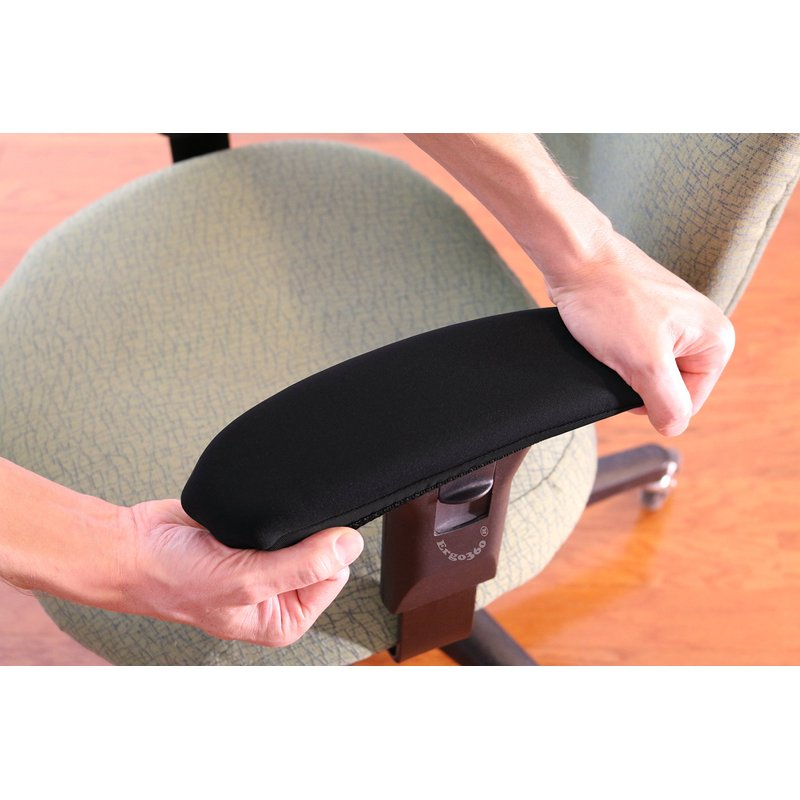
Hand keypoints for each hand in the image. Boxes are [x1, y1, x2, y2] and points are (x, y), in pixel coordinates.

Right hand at [118, 499, 363, 646]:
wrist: (132, 545)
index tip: (290, 543)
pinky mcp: (255, 530)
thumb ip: (302, 566)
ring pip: (304, 527)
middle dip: (302, 535)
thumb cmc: (175, 579)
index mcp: (284, 616)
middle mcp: (281, 590)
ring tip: (253, 524)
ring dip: (284, 518)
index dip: (322, 554)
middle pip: (323, 549)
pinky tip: (250, 510)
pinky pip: (282, 509)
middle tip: (265, 535)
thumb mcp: (245, 582)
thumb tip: (350, 546)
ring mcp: (268, 558)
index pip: (335, 575)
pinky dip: (271, 504)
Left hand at [545, 232, 735, 436]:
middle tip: (617, 356)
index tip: (628, 372)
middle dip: (637, 382)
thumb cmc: (610, 302)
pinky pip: (633, 352)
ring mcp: (673, 322)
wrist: (577, 259)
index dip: (650, 401)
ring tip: (608, 343)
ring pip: (647, 370)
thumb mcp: (644, 363)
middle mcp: (702, 330)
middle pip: (668, 387)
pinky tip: (602, 337)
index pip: (686, 404)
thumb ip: (667, 403)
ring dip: (624, 367)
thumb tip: (672, 427)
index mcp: (716, 341)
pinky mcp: (645, 317)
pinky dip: (614, 352)